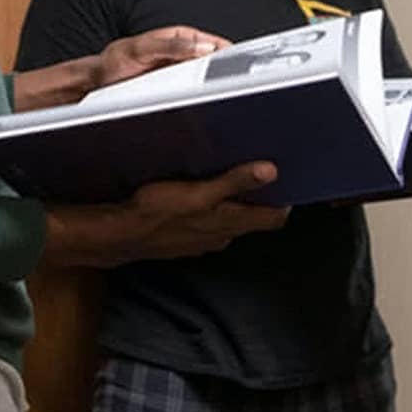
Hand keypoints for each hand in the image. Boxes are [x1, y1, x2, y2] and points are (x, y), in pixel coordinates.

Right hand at [43, 161, 289, 267]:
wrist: (121, 234)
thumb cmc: (156, 214)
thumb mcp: (199, 193)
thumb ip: (234, 181)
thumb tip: (270, 171)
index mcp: (230, 223)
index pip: (272, 218)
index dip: (284, 202)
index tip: (291, 184)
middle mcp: (222, 235)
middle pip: (253, 220)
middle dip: (261, 200)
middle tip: (265, 176)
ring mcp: (204, 240)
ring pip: (231, 224)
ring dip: (236, 207)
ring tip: (232, 183)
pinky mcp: (186, 239)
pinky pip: (209, 227)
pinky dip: (212, 214)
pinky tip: (199, 201)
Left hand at [94, 26, 227, 89]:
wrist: (99, 81)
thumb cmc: (116, 60)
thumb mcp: (141, 50)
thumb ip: (170, 46)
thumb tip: (202, 47)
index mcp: (179, 37)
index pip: (211, 42)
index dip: (227, 51)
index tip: (238, 62)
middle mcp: (182, 54)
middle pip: (211, 62)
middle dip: (224, 72)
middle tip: (233, 84)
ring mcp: (178, 72)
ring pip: (203, 80)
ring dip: (211, 88)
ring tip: (220, 96)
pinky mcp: (173, 89)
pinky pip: (191, 93)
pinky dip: (198, 99)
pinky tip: (202, 105)